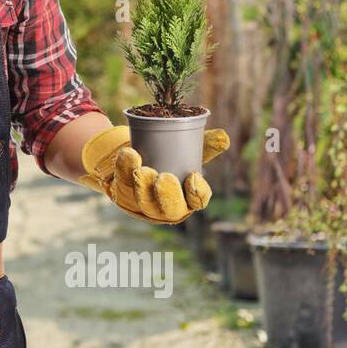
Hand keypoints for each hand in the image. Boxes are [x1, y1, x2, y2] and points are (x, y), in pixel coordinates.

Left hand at [78, 126, 229, 224]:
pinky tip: (128, 154)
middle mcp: (166, 207)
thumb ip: (205, 144)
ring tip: (144, 169)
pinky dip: (124, 168)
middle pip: (170, 209)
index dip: (197, 193)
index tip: (193, 176)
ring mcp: (143, 205)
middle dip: (168, 196)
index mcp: (187, 198)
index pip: (197, 201)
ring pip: (143, 202)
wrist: (134, 153)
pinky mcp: (123, 196)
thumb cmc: (167, 157)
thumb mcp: (186, 149)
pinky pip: (122, 185)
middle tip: (164, 177)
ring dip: (143, 186)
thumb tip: (223, 138)